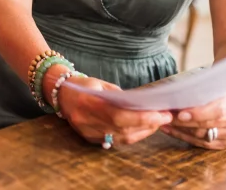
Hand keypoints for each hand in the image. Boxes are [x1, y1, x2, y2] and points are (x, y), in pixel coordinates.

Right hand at [56, 77, 172, 146]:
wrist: (60, 94)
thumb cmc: (83, 85)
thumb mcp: (101, 84)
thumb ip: (120, 95)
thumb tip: (143, 103)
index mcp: (89, 103)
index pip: (121, 116)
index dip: (143, 118)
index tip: (162, 114)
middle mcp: (88, 121)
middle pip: (124, 130)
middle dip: (148, 125)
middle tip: (165, 117)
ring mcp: (89, 132)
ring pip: (122, 139)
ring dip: (143, 132)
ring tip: (156, 122)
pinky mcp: (90, 139)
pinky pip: (115, 141)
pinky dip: (131, 136)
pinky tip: (141, 129)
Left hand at [161, 89, 225, 149]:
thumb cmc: (215, 88)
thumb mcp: (209, 83)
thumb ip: (197, 91)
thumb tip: (173, 97)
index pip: (217, 111)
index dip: (198, 114)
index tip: (180, 114)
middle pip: (207, 125)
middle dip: (183, 123)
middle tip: (165, 118)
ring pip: (203, 136)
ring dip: (181, 130)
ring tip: (165, 123)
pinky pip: (202, 144)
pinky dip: (184, 137)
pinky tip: (171, 130)